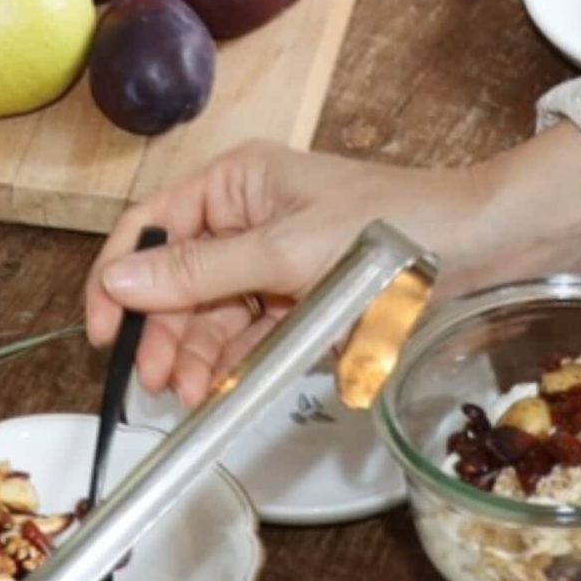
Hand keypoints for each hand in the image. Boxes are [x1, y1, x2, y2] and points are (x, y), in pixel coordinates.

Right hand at [85, 142, 471, 403]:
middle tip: (152, 380)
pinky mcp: (300, 299)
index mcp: (234, 183)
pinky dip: (233, 362)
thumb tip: (120, 281)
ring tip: (190, 397)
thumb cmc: (388, 227)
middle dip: (161, 329)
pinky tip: (219, 392)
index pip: (151, 226)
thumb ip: (200, 271)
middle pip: (177, 278)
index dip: (119, 276)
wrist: (477, 248)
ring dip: (195, 355)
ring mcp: (273, 261)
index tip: (103, 330)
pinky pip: (250, 334)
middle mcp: (246, 217)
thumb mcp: (284, 250)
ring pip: (210, 313)